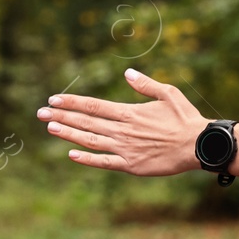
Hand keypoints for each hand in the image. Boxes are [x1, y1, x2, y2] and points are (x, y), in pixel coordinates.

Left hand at [36, 68, 206, 175]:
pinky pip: (104, 162)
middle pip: (86, 122)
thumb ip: (145, 85)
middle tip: (40, 113)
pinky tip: (71, 155)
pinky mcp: (132, 165)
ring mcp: (126, 149)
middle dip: (61, 116)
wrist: (199, 146)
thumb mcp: (169, 93)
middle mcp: (123, 130)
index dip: (72, 102)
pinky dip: (87, 159)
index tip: (53, 99)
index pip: (93, 106)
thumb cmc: (186, 118)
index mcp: (130, 112)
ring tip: (50, 128)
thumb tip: (127, 73)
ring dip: (69, 134)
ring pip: (90, 141)